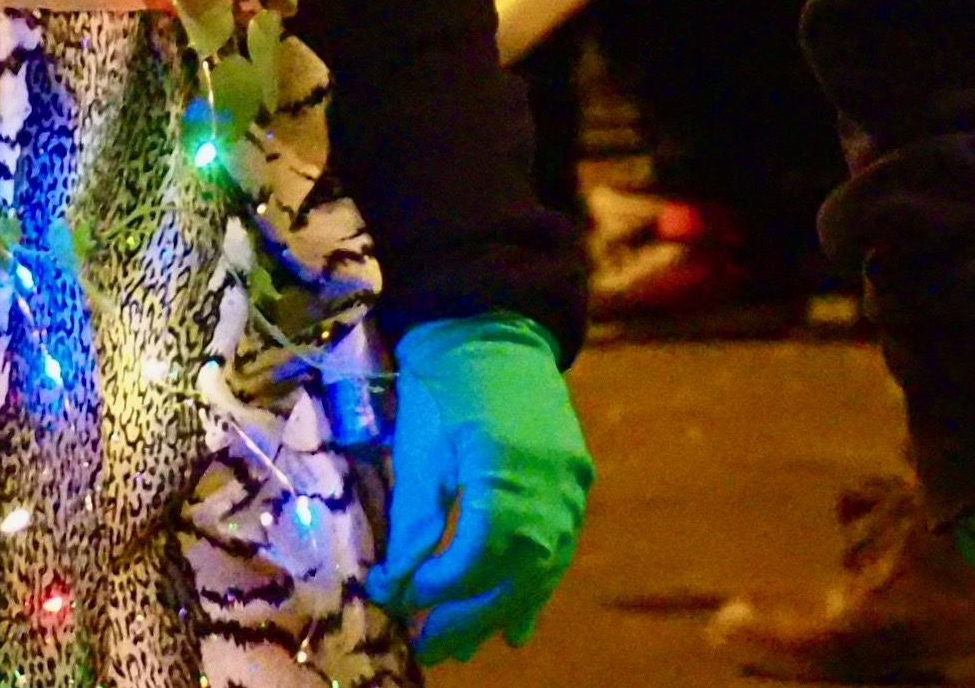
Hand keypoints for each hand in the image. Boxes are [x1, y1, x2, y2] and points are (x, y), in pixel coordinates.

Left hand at [373, 315, 591, 660]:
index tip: (396, 600)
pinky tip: (517, 623)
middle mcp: (551, 485)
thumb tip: (399, 586)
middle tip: (430, 649)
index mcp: (504, 470)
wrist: (493, 325)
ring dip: (502, 611)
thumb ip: (415, 523)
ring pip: (543, 569)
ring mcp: (572, 485)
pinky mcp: (578, 481)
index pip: (474, 558)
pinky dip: (536, 586)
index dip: (435, 589)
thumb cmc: (443, 382)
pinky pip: (560, 548)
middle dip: (468, 617)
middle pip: (514, 574)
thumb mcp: (418, 449)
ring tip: (465, 646)